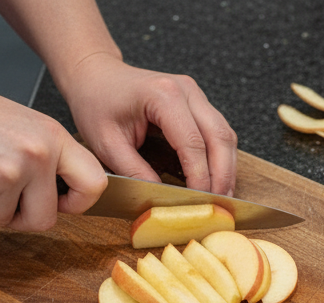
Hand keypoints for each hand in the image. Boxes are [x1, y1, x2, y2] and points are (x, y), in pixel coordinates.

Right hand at [0, 96, 106, 230]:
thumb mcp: (25, 129)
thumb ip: (51, 160)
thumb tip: (71, 198)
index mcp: (53, 136)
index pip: (95, 184)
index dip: (78, 203)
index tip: (61, 201)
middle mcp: (37, 151)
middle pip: (46, 219)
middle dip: (20, 214)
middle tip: (2, 187)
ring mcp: (11, 168)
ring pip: (10, 220)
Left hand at [61, 52, 236, 195]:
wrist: (95, 75)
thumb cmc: (97, 102)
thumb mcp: (107, 144)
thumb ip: (137, 172)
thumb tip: (164, 199)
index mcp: (162, 96)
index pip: (193, 144)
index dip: (200, 178)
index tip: (199, 203)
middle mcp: (186, 91)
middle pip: (220, 138)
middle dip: (222, 177)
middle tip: (219, 206)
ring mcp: (196, 95)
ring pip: (226, 136)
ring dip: (227, 170)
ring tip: (222, 197)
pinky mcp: (199, 104)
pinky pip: (221, 134)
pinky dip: (222, 159)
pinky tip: (216, 179)